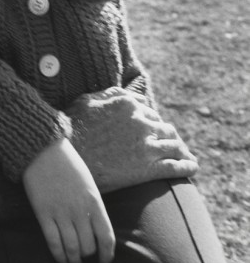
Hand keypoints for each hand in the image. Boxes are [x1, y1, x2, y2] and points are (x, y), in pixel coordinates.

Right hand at [22, 138, 115, 262]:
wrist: (42, 150)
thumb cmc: (67, 164)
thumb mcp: (88, 182)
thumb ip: (93, 205)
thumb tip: (96, 227)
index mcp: (94, 201)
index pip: (106, 237)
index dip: (107, 255)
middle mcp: (79, 210)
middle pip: (88, 246)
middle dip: (87, 256)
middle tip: (85, 259)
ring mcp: (61, 213)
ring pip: (71, 248)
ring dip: (74, 261)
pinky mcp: (43, 214)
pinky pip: (53, 242)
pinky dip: (58, 256)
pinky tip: (61, 261)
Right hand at [66, 87, 198, 192]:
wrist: (69, 162)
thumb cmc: (72, 131)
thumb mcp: (86, 101)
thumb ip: (109, 94)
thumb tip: (128, 94)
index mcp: (127, 103)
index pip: (148, 110)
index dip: (150, 120)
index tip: (151, 128)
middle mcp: (141, 121)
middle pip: (163, 126)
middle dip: (167, 134)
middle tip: (170, 143)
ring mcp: (147, 145)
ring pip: (174, 144)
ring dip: (180, 149)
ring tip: (184, 155)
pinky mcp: (149, 168)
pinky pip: (177, 166)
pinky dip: (188, 166)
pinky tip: (193, 168)